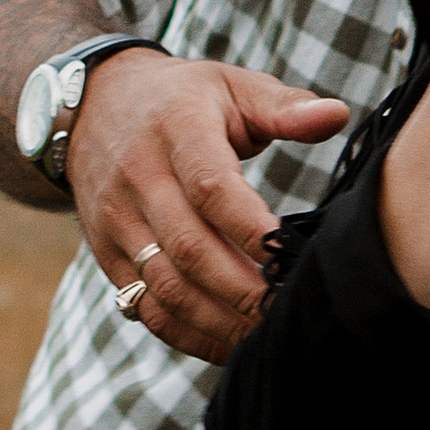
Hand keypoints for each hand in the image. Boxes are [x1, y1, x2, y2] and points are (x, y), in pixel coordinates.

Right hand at [70, 52, 347, 364]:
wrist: (92, 105)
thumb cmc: (183, 98)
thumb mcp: (231, 85)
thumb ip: (284, 106)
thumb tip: (338, 115)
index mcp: (176, 130)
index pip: (211, 188)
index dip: (251, 229)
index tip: (291, 256)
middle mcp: (138, 177)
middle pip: (189, 248)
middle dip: (242, 290)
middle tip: (287, 310)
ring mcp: (117, 220)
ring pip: (164, 285)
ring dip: (217, 320)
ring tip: (264, 335)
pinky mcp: (107, 253)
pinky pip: (143, 304)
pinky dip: (185, 334)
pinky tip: (226, 344)